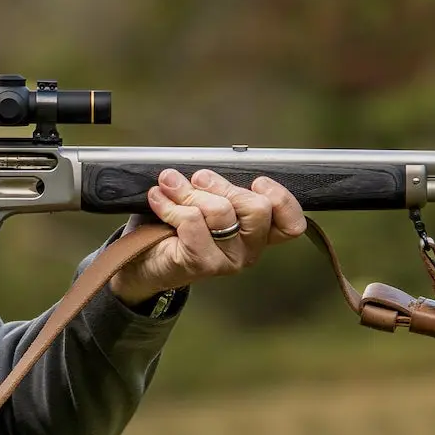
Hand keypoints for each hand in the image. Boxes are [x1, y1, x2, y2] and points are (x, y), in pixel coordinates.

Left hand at [108, 169, 307, 306]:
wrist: (142, 262)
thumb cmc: (175, 228)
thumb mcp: (204, 202)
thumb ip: (216, 188)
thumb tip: (205, 170)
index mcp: (258, 234)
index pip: (292, 224)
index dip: (281, 199)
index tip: (257, 181)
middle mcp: (249, 250)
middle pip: (258, 208)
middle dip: (224, 185)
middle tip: (198, 180)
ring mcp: (228, 261)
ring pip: (221, 211)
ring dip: (190, 191)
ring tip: (170, 186)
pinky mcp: (202, 264)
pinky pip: (192, 221)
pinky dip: (171, 205)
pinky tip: (158, 200)